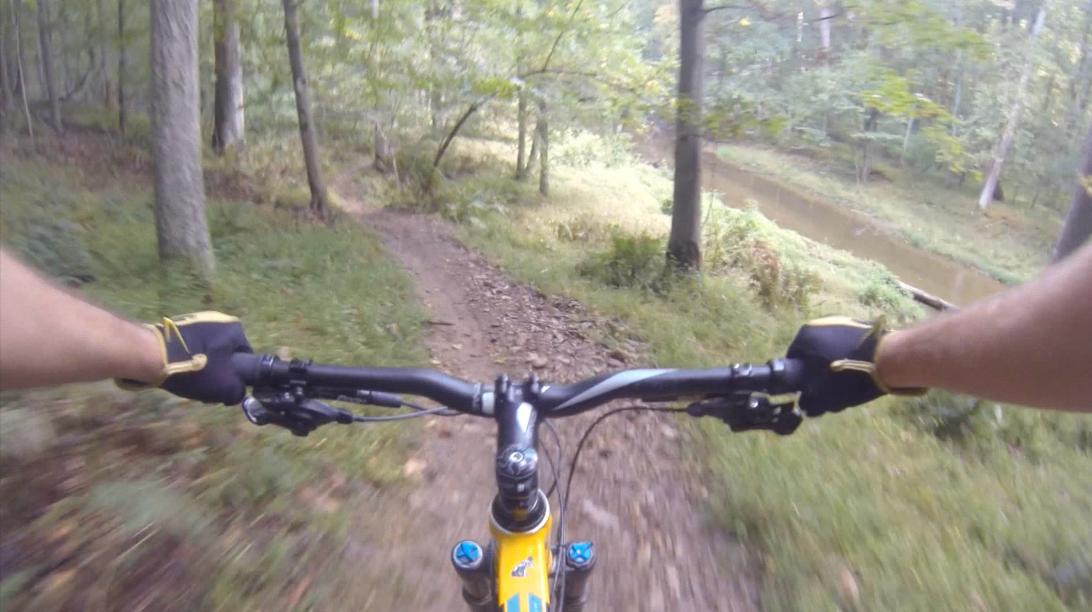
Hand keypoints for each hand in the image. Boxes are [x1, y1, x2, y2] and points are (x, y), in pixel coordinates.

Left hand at [119, 311, 251, 403]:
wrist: (152, 356)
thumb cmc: (195, 369)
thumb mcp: (225, 387)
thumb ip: (238, 392)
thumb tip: (237, 392)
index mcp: (235, 328)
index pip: (244, 357)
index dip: (236, 376)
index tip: (224, 387)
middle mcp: (218, 319)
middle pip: (225, 354)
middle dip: (218, 371)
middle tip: (206, 387)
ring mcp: (196, 320)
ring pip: (207, 351)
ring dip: (202, 367)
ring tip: (189, 382)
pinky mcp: (178, 325)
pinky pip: (191, 347)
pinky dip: (188, 359)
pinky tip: (179, 372)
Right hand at [787, 316, 919, 415]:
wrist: (889, 359)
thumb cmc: (848, 376)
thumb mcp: (824, 396)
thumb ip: (809, 402)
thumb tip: (805, 406)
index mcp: (804, 336)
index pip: (792, 360)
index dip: (799, 378)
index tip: (809, 391)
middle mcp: (819, 323)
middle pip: (812, 353)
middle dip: (818, 370)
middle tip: (829, 388)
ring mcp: (842, 320)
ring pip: (830, 348)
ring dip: (834, 362)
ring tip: (848, 380)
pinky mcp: (860, 324)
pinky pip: (847, 343)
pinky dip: (850, 355)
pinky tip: (860, 369)